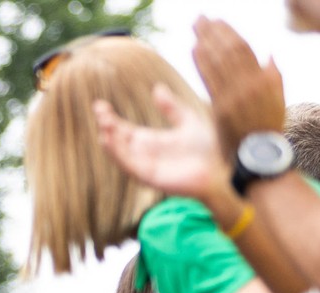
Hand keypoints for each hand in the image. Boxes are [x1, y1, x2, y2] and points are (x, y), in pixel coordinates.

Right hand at [93, 85, 226, 204]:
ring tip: (104, 123)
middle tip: (99, 110)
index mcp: (150, 140)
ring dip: (110, 139)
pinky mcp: (148, 176)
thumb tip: (156, 88)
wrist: (219, 168)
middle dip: (107, 126)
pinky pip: (129, 165)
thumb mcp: (187, 120)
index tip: (99, 105)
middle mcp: (143, 153)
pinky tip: (111, 141)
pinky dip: (118, 154)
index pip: (123, 129)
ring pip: (120, 153)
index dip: (110, 118)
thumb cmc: (206, 148)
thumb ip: (171, 107)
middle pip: (117, 139)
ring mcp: (144, 165)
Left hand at [192, 18, 285, 160]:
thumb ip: (274, 76)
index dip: (228, 33)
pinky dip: (203, 63)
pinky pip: (212, 80)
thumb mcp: (278, 100)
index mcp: (263, 79)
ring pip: (220, 61)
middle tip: (199, 18)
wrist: (260, 156)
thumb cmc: (268, 128)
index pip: (243, 49)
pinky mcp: (223, 109)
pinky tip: (194, 49)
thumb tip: (268, 53)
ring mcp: (236, 96)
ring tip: (195, 27)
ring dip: (206, 41)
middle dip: (213, 32)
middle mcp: (251, 84)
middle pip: (229, 50)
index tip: (216, 21)